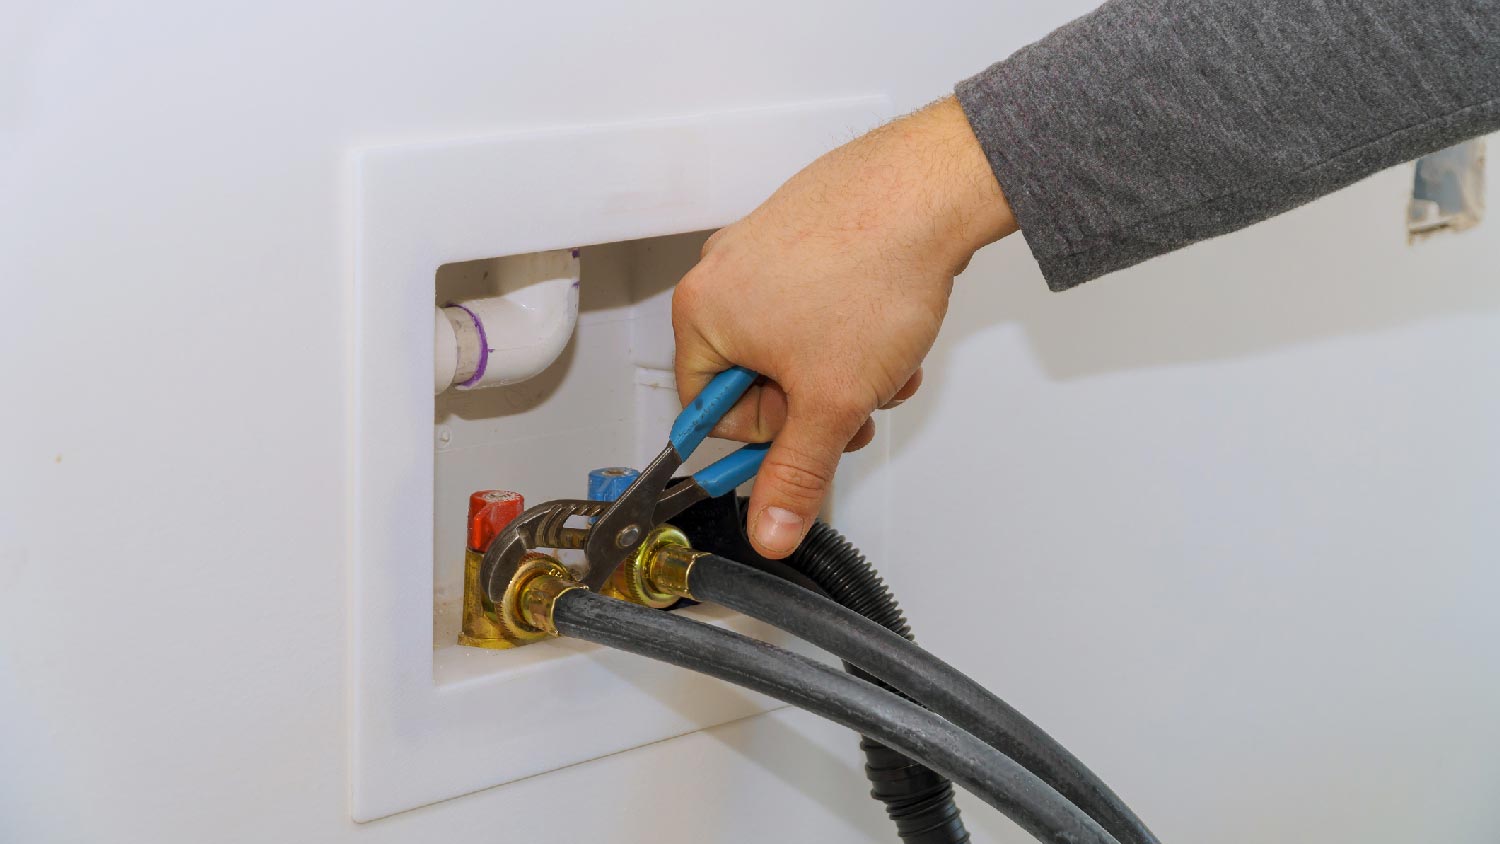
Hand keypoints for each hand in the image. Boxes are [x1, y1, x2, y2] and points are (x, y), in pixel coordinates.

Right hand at [672, 96, 1015, 557]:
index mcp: (701, 312)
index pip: (708, 410)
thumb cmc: (871, 271)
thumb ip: (795, 474)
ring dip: (844, 371)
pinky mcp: (807, 232)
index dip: (766, 437)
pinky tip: (891, 329)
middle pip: (755, 378)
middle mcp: (723, 272)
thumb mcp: (828, 401)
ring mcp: (764, 246)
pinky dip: (855, 330)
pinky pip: (818, 306)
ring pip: (795, 346)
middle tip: (853, 402)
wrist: (932, 190)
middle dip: (815, 402)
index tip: (803, 441)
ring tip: (884, 362)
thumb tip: (769, 527)